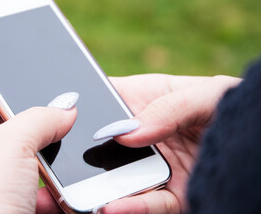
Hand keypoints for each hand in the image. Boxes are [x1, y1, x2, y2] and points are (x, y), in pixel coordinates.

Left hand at [0, 88, 76, 213]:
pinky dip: (58, 190)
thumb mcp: (6, 146)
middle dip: (39, 126)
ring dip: (52, 160)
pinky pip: (42, 191)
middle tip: (66, 111)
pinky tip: (68, 189)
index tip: (40, 77)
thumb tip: (67, 107)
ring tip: (71, 147)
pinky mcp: (16, 212)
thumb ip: (38, 118)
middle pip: (11, 131)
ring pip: (32, 163)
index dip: (10, 87)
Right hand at [36, 74, 239, 213]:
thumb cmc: (229, 105)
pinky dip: (131, 207)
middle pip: (101, 150)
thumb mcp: (202, 94)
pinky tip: (112, 206)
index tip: (57, 123)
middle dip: (78, 160)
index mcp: (141, 105)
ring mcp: (154, 169)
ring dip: (97, 189)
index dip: (77, 113)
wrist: (257, 139)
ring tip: (78, 194)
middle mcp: (141, 140)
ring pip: (118, 182)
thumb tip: (129, 132)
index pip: (100, 107)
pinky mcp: (172, 196)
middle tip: (55, 167)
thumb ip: (168, 107)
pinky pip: (149, 205)